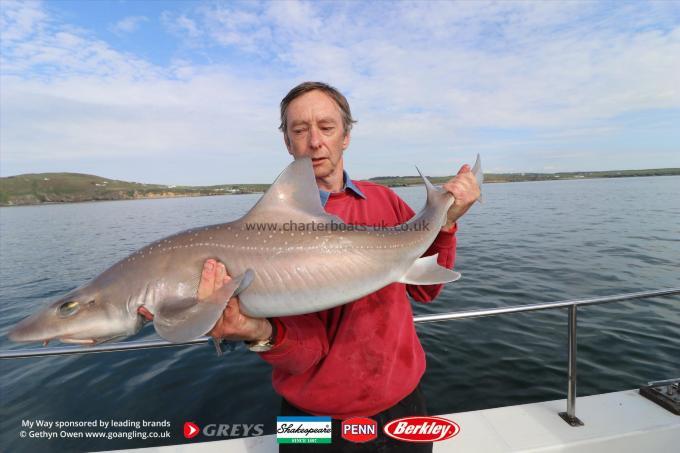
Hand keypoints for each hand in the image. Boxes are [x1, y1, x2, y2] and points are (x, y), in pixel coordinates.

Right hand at [137, 259, 271, 341]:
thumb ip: (207, 296)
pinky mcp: (234, 325)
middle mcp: (207, 325)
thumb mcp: (219, 309)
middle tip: (209, 262)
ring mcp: (220, 326)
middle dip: (205, 280)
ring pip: (215, 301)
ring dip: (216, 282)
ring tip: (219, 266)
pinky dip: (230, 291)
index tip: (144, 308)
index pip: (177, 315)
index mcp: (198, 321)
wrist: (258, 332)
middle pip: (201, 300)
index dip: (159, 313)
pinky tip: (230, 280)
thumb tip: (193, 280)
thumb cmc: (235, 316)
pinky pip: (230, 306)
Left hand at [441, 164, 480, 229]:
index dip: (459, 177)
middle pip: (463, 178)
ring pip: (458, 183)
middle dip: (454, 181)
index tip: (453, 183)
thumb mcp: (458, 189)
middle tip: (448, 188)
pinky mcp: (464, 200)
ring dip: (450, 185)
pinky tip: (446, 190)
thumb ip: (462, 177)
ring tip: (447, 191)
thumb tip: (467, 165)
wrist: (447, 218)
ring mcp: (470, 197)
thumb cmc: (451, 202)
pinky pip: (455, 188)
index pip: (468, 175)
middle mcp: (476, 192)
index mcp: (476, 189)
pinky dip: (449, 188)